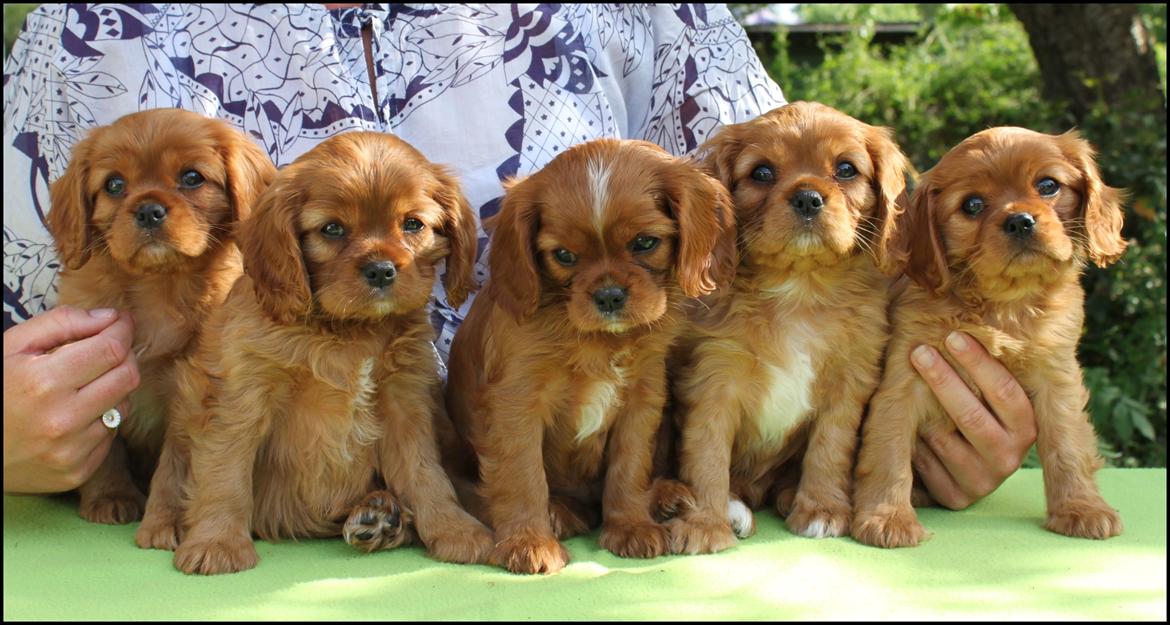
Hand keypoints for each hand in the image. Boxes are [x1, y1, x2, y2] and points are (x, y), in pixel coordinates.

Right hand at [3, 306, 138, 493]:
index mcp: (43, 382)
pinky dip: (100, 420)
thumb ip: (62, 323)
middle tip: (107, 350)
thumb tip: (110, 317)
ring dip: (111, 390)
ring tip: (81, 386)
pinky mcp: (77, 472)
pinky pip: (110, 436)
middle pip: (127, 377)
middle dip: (124, 357)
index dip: (122, 331)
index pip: (111, 350)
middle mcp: (62, 419)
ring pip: (122, 407)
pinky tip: (73, 416)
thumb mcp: (12, 346)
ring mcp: (71, 450)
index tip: (122, 323)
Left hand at [909, 331, 1036, 509]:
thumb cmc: (975, 411)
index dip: (980, 364)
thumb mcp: (987, 393)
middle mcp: (1010, 458)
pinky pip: (924, 462)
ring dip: (919, 412)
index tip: (952, 336)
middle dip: (942, 381)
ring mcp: (982, 481)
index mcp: (1026, 428)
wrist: (964, 465)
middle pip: (971, 416)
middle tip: (918, 351)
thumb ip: (983, 368)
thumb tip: (967, 315)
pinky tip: (902, 422)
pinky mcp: (956, 497)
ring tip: (901, 385)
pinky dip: (911, 440)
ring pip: (941, 438)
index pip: (1007, 393)